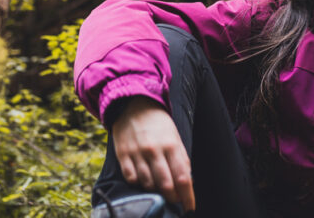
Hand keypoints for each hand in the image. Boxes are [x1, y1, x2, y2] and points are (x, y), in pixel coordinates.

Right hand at [111, 96, 195, 210]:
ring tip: (160, 191)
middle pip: (165, 184)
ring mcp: (137, 153)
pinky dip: (138, 184)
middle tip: (175, 201)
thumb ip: (182, 159)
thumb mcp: (176, 137)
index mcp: (172, 146)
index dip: (188, 197)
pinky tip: (144, 182)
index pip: (183, 178)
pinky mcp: (122, 155)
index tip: (190, 207)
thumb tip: (187, 182)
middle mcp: (155, 150)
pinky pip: (131, 178)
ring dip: (155, 192)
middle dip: (173, 198)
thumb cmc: (159, 123)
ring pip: (147, 184)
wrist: (133, 105)